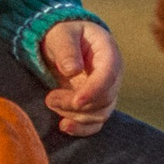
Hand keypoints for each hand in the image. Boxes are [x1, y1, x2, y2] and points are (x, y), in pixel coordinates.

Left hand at [39, 18, 121, 136]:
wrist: (63, 43)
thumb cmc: (64, 35)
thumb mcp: (62, 35)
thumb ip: (66, 50)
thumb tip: (72, 70)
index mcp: (108, 52)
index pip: (109, 75)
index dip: (94, 90)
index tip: (75, 100)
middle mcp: (113, 74)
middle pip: (104, 99)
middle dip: (76, 104)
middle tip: (50, 98)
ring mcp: (106, 91)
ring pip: (99, 114)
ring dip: (74, 115)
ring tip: (51, 102)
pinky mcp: (96, 105)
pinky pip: (95, 123)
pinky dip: (81, 129)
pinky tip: (64, 126)